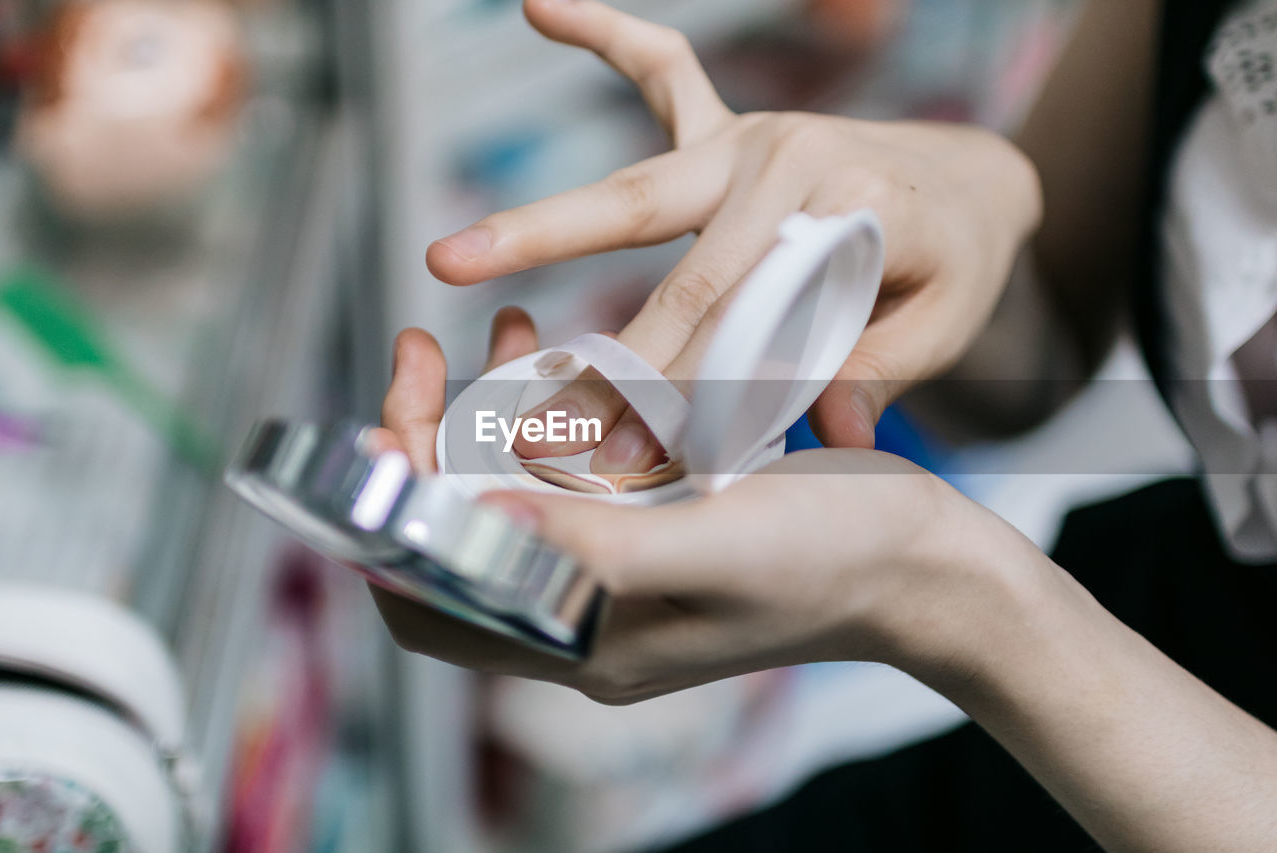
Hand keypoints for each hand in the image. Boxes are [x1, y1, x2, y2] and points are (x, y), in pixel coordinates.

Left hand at [369, 315, 1019, 701]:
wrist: (925, 562)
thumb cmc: (835, 561)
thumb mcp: (714, 549)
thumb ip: (596, 547)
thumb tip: (473, 522)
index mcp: (585, 641)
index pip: (434, 600)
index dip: (387, 521)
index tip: (376, 430)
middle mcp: (586, 614)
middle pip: (461, 535)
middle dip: (428, 440)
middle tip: (423, 350)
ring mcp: (618, 571)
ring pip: (514, 494)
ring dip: (489, 413)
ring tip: (506, 328)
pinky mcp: (653, 531)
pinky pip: (573, 475)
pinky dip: (553, 413)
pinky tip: (564, 352)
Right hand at [426, 0, 1041, 476]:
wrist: (969, 187)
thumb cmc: (953, 266)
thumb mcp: (941, 328)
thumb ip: (877, 374)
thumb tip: (833, 436)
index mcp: (846, 207)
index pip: (742, 310)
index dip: (681, 385)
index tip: (628, 448)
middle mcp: (788, 158)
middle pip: (672, 250)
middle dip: (599, 331)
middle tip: (523, 377)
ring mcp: (752, 136)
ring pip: (637, 184)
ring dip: (544, 226)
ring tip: (452, 258)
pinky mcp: (728, 129)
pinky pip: (662, 70)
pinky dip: (604, 35)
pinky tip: (541, 6)